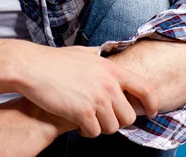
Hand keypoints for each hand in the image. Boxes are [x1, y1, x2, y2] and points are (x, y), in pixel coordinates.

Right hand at [15, 44, 158, 137]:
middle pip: (129, 116)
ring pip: (112, 128)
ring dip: (101, 127)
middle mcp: (108, 84)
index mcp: (111, 68)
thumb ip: (100, 56)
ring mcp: (96, 98)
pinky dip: (87, 132)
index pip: (145, 88)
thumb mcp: (84, 52)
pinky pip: (95, 133)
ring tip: (89, 119)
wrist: (33, 67)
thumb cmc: (55, 60)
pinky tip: (78, 123)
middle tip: (104, 117)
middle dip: (118, 121)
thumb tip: (108, 53)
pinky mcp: (83, 112)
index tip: (151, 111)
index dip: (152, 103)